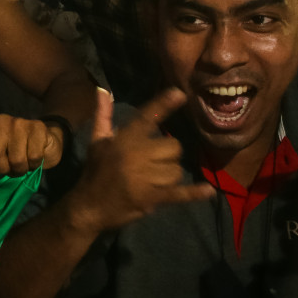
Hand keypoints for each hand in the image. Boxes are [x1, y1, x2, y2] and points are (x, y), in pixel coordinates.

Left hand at [0, 114, 64, 175]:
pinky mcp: (37, 127)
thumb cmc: (15, 152)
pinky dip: (34, 165)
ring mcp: (19, 122)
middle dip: (3, 170)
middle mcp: (0, 121)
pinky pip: (33, 157)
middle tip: (9, 169)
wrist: (45, 142)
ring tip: (22, 164)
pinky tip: (34, 159)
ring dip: (20, 169)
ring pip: (16, 160)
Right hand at [66, 89, 213, 233]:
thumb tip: (102, 91)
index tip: (180, 94)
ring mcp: (146, 178)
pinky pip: (179, 193)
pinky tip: (208, 191)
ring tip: (154, 180)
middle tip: (154, 162)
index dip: (163, 105)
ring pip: (176, 170)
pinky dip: (194, 193)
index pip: (146, 118)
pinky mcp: (152, 198)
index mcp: (125, 140)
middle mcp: (136, 155)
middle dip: (168, 155)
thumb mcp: (96, 141)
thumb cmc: (95, 171)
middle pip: (173, 147)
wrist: (88, 206)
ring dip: (169, 174)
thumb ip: (103, 115)